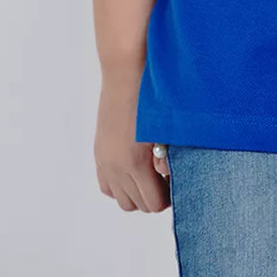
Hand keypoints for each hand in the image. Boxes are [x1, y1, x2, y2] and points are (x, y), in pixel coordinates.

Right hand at [94, 70, 170, 212]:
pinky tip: (134, 168)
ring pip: (121, 199)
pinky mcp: (99, 152)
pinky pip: (107, 185)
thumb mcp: (166, 129)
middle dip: (154, 195)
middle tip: (166, 177)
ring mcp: (104, 161)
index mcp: (135, 163)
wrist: (126, 71)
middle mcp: (116, 167)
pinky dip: (120, 185)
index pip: (153, 203)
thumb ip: (169, 159)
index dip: (168, 197)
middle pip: (137, 205)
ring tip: (150, 172)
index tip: (176, 182)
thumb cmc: (150, 95)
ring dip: (136, 192)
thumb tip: (168, 177)